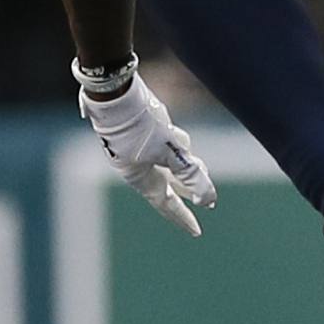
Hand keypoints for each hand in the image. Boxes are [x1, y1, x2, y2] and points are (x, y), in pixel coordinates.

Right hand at [77, 58, 216, 234]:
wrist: (114, 91)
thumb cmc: (140, 126)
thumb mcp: (170, 152)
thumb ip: (191, 176)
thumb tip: (209, 200)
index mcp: (140, 177)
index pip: (166, 204)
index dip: (183, 217)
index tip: (197, 231)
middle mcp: (137, 165)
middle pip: (170, 182)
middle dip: (189, 187)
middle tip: (206, 201)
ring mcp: (138, 147)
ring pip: (170, 158)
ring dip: (184, 158)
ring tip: (201, 164)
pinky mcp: (141, 130)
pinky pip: (164, 139)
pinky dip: (173, 137)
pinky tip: (171, 128)